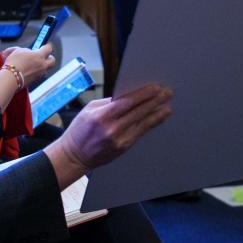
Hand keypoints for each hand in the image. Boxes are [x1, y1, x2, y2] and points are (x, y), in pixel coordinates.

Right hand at [3, 44, 54, 84]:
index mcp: (39, 56)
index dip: (46, 47)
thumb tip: (29, 52)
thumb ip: (27, 50)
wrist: (10, 78)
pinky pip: (39, 75)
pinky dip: (36, 73)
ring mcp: (40, 74)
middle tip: (42, 57)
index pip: (49, 48)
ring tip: (32, 65)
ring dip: (41, 66)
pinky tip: (28, 71)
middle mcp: (42, 65)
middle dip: (49, 58)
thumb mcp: (18, 51)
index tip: (42, 47)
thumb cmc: (14, 63)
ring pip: (46, 69)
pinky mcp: (36, 81)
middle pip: (52, 60)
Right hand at [45, 83, 172, 188]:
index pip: (126, 102)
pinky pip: (140, 133)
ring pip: (142, 123)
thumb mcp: (89, 110)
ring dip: (157, 113)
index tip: (155, 87)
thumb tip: (129, 95)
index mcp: (101, 116)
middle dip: (154, 101)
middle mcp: (111, 128)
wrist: (74, 155)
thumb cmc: (80, 130)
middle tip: (167, 93)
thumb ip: (109, 102)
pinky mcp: (123, 148)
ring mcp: (119, 140)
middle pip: (138, 112)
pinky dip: (151, 124)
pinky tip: (159, 117)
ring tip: (168, 105)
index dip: (143, 94)